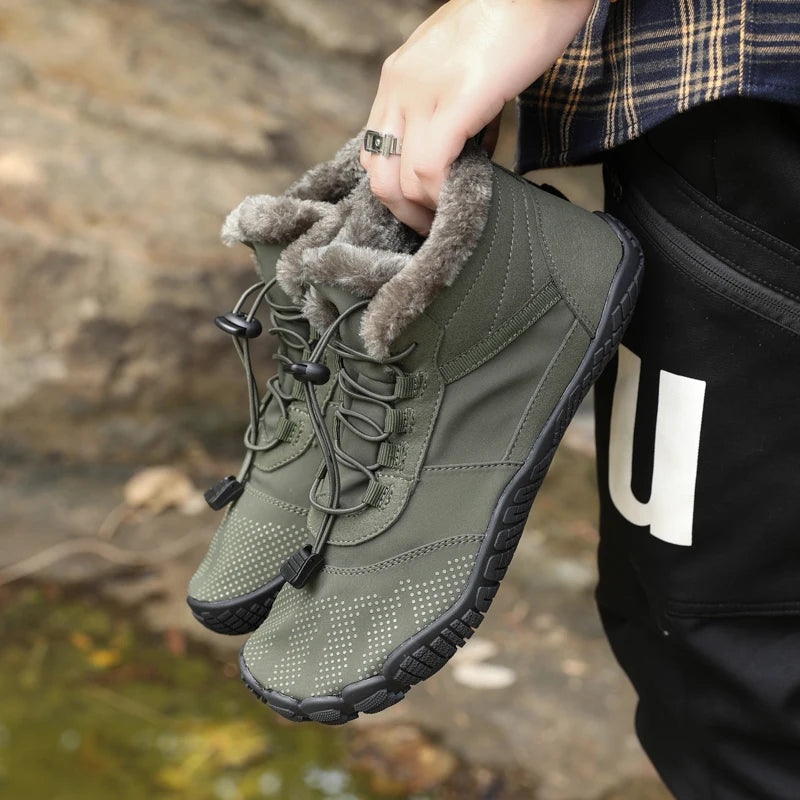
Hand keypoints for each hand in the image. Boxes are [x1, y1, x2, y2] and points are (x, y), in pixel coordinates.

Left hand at [360, 0, 593, 233]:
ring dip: (423, 212)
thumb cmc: (513, 25)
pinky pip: (430, 169)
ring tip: (450, 219)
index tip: (422, 209)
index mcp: (396, 79)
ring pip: (398, 180)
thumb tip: (467, 155)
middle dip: (402, 211)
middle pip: (376, 174)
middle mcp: (398, 86)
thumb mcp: (464, 70)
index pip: (373, 151)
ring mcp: (420, 93)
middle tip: (433, 226)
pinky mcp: (454, 102)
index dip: (394, 190)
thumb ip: (453, 110)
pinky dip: (442, 197)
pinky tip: (463, 201)